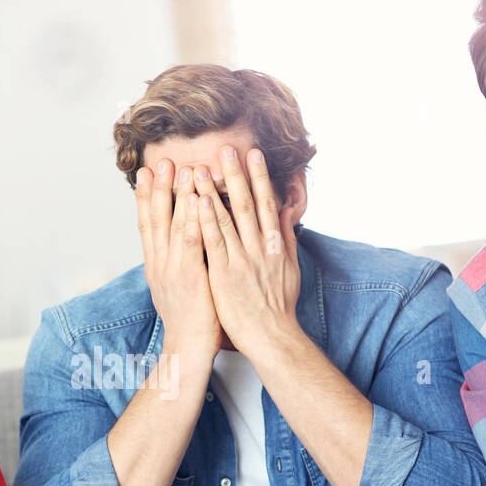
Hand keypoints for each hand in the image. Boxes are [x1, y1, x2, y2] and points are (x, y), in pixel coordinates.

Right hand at [135, 158, 221, 357]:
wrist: (189, 349)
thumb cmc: (191, 320)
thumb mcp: (178, 287)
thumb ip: (179, 264)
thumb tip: (184, 245)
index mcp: (156, 266)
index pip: (147, 225)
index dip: (147, 198)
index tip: (147, 173)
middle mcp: (160, 264)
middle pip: (155, 219)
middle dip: (158, 189)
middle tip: (162, 161)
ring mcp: (173, 269)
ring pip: (172, 224)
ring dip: (177, 195)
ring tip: (183, 168)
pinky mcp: (190, 276)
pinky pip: (191, 241)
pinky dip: (193, 218)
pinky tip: (198, 199)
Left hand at [194, 146, 300, 354]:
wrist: (272, 337)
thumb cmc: (279, 306)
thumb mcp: (290, 268)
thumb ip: (286, 238)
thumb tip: (286, 212)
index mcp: (275, 245)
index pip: (268, 204)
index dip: (260, 177)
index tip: (253, 154)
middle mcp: (260, 248)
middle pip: (247, 204)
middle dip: (235, 175)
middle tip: (225, 149)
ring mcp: (241, 261)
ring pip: (226, 219)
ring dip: (211, 192)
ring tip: (199, 169)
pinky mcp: (224, 275)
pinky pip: (212, 243)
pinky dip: (204, 221)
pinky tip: (194, 203)